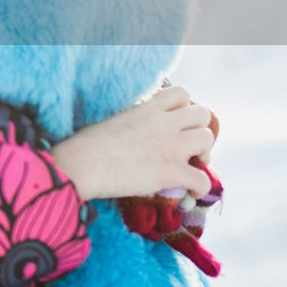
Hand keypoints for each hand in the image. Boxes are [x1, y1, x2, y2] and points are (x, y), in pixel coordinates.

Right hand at [49, 86, 215, 200]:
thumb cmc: (85, 146)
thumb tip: (136, 128)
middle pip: (202, 115)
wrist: (79, 166)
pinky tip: (191, 193)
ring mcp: (168, 147)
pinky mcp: (169, 172)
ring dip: (204, 154)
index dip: (184, 108)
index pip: (181, 93)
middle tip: (188, 146)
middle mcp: (162, 123)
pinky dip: (200, 188)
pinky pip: (202, 179)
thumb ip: (133, 119)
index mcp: (146, 109)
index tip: (176, 123)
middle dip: (200, 130)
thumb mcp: (111, 121)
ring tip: (192, 165)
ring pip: (207, 140)